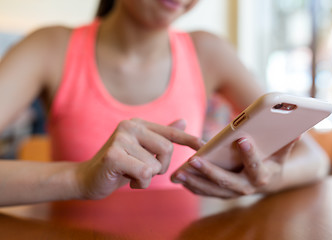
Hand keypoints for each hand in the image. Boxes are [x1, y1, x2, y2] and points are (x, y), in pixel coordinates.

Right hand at [75, 118, 202, 199]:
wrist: (88, 178)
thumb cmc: (119, 166)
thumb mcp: (143, 151)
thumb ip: (161, 137)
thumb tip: (183, 121)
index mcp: (138, 124)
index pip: (169, 132)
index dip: (188, 139)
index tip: (203, 144)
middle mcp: (130, 126)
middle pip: (167, 149)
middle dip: (161, 166)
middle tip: (145, 171)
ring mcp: (120, 138)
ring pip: (155, 165)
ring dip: (147, 177)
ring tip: (131, 174)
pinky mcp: (114, 155)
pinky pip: (144, 173)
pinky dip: (140, 183)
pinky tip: (127, 180)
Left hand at [171, 137, 296, 198]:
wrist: (267, 181)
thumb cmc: (272, 161)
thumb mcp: (281, 151)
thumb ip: (286, 142)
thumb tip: (297, 130)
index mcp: (262, 175)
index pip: (256, 165)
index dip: (250, 153)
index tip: (241, 139)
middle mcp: (247, 188)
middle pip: (227, 181)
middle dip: (209, 171)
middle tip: (194, 160)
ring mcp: (233, 192)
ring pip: (212, 189)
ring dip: (194, 181)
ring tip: (178, 172)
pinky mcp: (222, 194)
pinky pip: (205, 192)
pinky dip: (193, 186)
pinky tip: (179, 177)